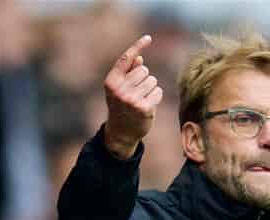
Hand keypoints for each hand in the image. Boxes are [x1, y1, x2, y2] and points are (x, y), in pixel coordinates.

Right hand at [102, 35, 162, 159]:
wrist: (121, 132)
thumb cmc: (121, 107)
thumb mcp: (119, 88)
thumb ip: (128, 73)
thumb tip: (140, 58)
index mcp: (111, 81)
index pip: (126, 58)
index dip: (138, 46)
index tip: (149, 37)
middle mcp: (120, 89)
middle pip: (144, 70)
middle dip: (144, 79)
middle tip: (137, 92)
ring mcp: (132, 99)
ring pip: (152, 80)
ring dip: (151, 88)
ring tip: (142, 99)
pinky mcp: (144, 108)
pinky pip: (158, 92)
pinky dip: (156, 96)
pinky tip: (149, 105)